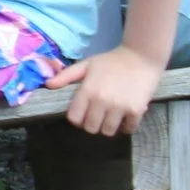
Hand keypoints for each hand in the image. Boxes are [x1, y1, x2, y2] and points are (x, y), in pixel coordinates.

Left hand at [48, 46, 163, 137]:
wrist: (141, 57)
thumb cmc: (110, 61)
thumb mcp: (86, 65)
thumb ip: (66, 76)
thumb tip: (48, 85)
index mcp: (87, 90)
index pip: (74, 118)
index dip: (76, 119)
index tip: (81, 115)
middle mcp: (102, 101)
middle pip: (90, 128)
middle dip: (91, 124)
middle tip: (96, 117)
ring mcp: (120, 107)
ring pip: (108, 131)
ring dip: (107, 127)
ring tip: (110, 118)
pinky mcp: (136, 110)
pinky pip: (128, 129)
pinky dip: (126, 127)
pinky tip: (124, 119)